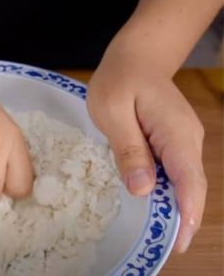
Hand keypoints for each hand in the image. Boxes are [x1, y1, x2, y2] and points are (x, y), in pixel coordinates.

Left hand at [87, 72, 205, 252]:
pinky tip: (156, 204)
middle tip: (168, 247)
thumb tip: (144, 189)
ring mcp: (184, 140)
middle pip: (191, 185)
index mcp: (175, 133)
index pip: (188, 180)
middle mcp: (188, 140)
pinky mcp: (175, 140)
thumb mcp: (112, 112)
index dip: (185, 213)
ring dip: (176, 206)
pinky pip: (176, 171)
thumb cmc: (119, 80)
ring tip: (161, 234)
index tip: (177, 241)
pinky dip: (169, 190)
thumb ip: (129, 149)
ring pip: (185, 180)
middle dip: (183, 217)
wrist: (137, 57)